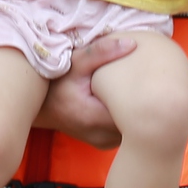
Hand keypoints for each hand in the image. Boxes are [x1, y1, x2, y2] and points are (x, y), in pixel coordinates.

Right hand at [33, 34, 136, 148]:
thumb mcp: (76, 62)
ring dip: (136, 112)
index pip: (133, 110)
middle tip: (147, 83)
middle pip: (136, 121)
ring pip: (132, 129)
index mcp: (94, 116)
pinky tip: (127, 103)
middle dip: (143, 102)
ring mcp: (103, 142)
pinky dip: (128, 119)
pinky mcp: (105, 143)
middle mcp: (101, 135)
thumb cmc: (57, 82)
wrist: (40, 106)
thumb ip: (102, 52)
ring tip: (138, 92)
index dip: (144, 93)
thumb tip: (132, 44)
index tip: (147, 78)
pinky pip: (125, 132)